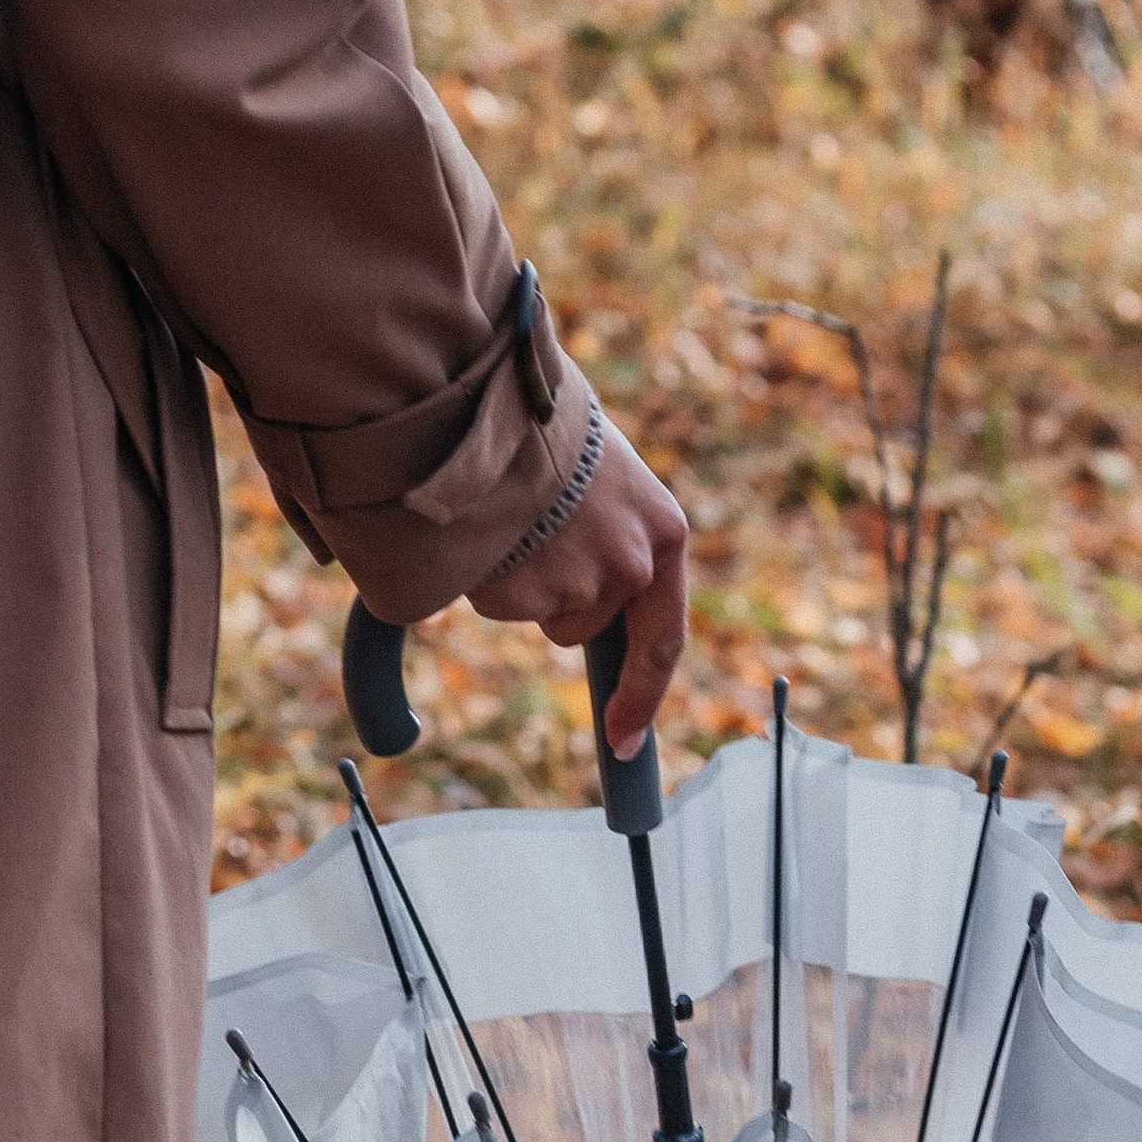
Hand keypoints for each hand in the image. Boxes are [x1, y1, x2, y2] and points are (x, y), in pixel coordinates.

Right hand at [468, 421, 687, 754]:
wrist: (486, 398)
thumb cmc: (538, 423)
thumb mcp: (597, 470)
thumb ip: (605, 524)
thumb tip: (582, 585)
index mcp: (659, 534)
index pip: (662, 638)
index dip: (642, 695)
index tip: (624, 743)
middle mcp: (629, 566)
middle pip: (584, 622)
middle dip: (554, 600)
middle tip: (525, 549)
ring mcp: (576, 584)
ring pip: (538, 611)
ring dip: (517, 577)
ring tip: (502, 511)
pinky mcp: (523, 595)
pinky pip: (496, 601)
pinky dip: (482, 574)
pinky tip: (479, 524)